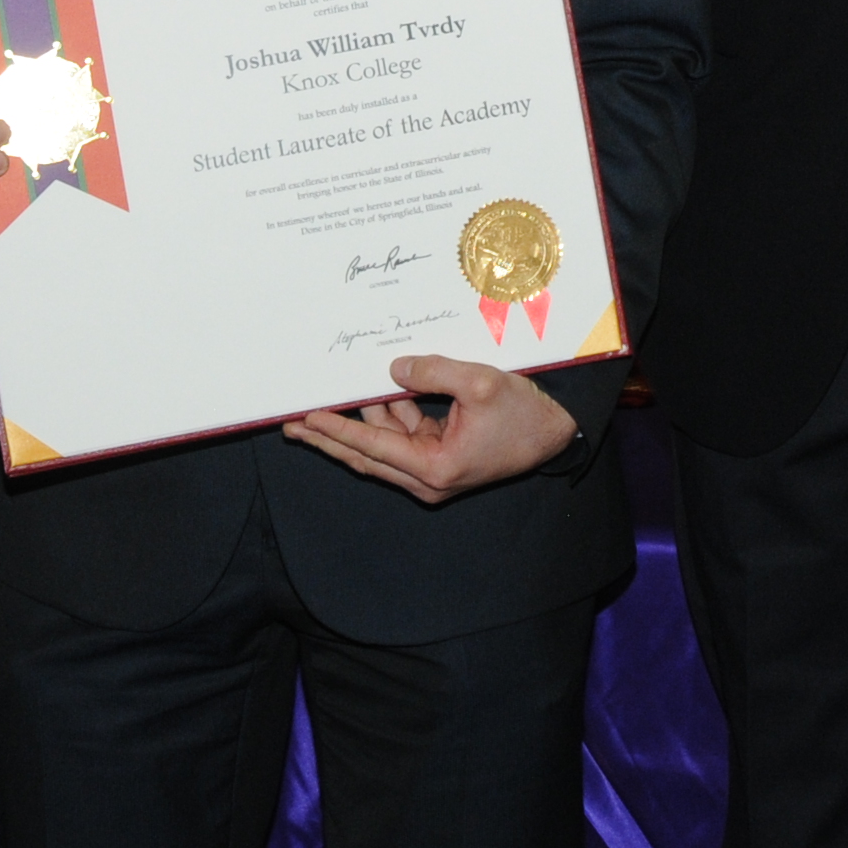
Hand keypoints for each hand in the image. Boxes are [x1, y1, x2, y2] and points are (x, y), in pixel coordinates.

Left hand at [280, 354, 581, 505]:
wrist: (556, 434)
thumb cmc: (524, 415)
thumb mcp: (481, 383)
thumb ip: (434, 372)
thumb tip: (393, 369)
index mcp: (435, 468)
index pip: (372, 447)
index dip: (336, 431)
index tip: (305, 420)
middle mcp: (428, 478)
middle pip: (366, 456)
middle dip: (329, 439)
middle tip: (291, 425)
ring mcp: (434, 470)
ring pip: (385, 443)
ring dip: (365, 418)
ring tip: (335, 395)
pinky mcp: (441, 458)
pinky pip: (404, 435)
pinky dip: (391, 414)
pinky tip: (378, 391)